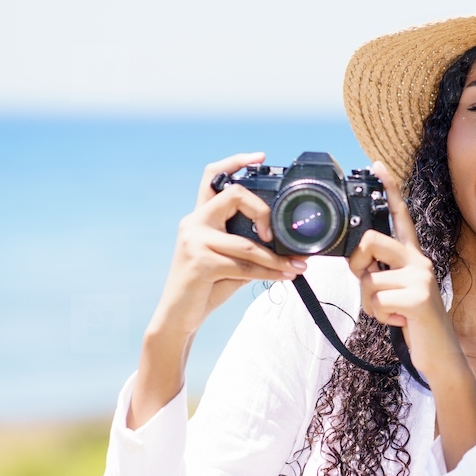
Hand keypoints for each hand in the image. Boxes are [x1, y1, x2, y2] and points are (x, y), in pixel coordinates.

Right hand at [149, 152, 308, 336]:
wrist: (179, 318)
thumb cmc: (205, 288)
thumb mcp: (231, 262)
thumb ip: (251, 249)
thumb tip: (290, 249)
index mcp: (200, 217)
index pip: (212, 177)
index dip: (235, 162)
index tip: (260, 157)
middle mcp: (194, 223)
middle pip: (234, 195)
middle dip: (263, 211)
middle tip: (276, 233)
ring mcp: (194, 241)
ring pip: (248, 243)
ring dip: (277, 258)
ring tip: (297, 265)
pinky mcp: (200, 263)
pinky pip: (245, 266)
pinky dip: (270, 272)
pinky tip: (284, 276)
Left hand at [347, 161, 462, 381]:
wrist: (441, 354)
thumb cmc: (413, 321)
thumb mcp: (396, 291)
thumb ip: (380, 271)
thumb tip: (357, 262)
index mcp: (413, 256)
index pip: (401, 216)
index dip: (389, 189)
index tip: (377, 166)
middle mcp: (419, 260)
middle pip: (371, 239)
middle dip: (357, 261)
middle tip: (366, 279)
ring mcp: (420, 278)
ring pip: (369, 280)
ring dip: (370, 303)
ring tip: (391, 312)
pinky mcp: (417, 298)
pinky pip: (376, 300)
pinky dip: (379, 316)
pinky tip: (399, 322)